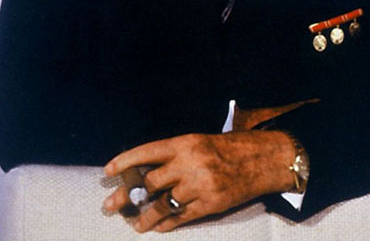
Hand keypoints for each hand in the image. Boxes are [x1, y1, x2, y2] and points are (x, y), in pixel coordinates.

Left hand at [103, 131, 294, 231]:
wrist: (261, 159)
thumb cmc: (228, 147)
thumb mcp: (198, 141)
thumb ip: (174, 155)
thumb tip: (144, 172)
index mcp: (185, 143)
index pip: (147, 152)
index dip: (125, 161)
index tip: (108, 171)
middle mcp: (190, 163)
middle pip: (149, 182)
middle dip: (127, 195)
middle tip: (111, 204)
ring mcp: (200, 185)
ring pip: (162, 205)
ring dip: (144, 216)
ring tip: (135, 223)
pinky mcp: (210, 204)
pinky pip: (181, 217)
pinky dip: (166, 224)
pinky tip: (158, 227)